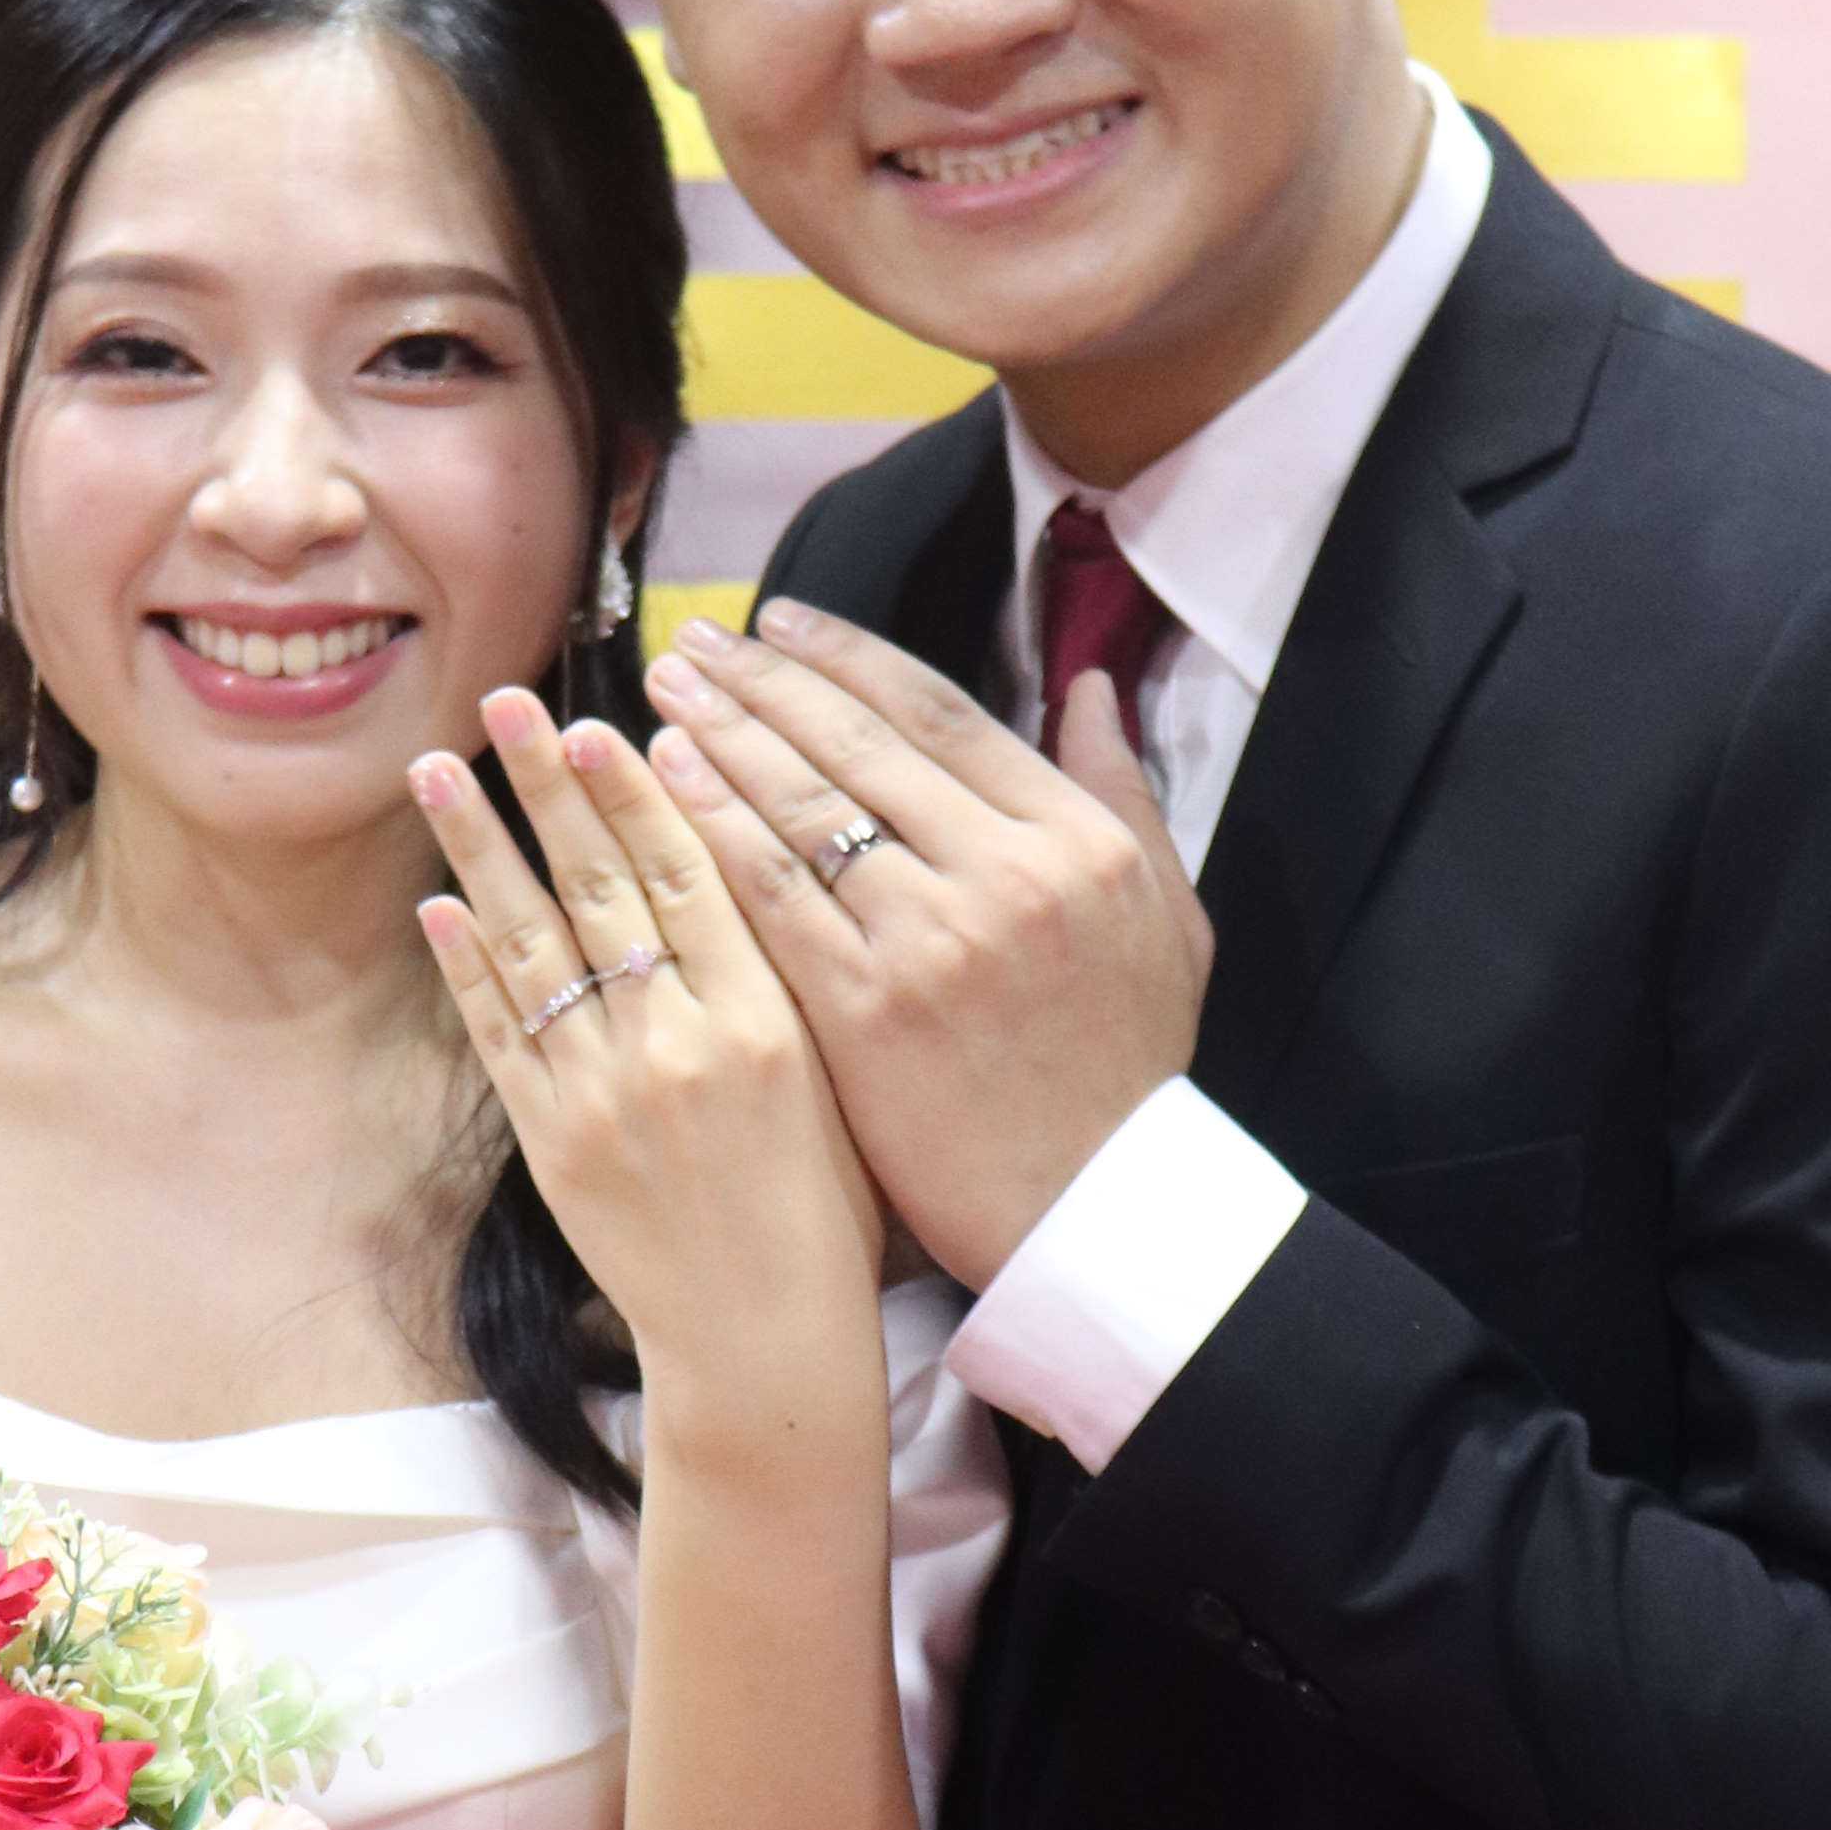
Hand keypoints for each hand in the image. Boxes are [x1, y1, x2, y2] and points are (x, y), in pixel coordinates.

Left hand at [411, 681, 884, 1404]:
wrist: (767, 1341)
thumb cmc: (829, 1217)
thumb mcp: (841, 1085)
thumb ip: (792, 984)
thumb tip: (746, 877)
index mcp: (766, 1020)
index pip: (690, 875)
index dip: (637, 791)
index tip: (598, 720)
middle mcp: (679, 1043)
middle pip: (602, 886)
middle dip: (547, 785)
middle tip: (503, 701)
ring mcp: (605, 1093)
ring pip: (533, 944)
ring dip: (478, 849)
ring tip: (434, 771)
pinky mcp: (554, 1144)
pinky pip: (500, 1036)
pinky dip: (467, 966)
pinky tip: (440, 903)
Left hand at [639, 604, 1212, 1291]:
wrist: (1088, 1206)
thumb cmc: (1126, 1066)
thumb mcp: (1168, 915)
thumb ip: (1123, 789)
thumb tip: (1088, 684)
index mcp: (1076, 839)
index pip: (940, 713)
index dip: (848, 657)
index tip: (781, 623)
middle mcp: (1006, 873)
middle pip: (859, 744)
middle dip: (764, 681)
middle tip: (692, 639)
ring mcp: (932, 939)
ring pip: (806, 806)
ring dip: (722, 735)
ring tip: (662, 691)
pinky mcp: (866, 1007)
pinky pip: (772, 894)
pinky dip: (713, 828)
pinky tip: (665, 786)